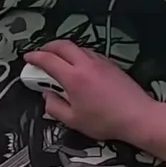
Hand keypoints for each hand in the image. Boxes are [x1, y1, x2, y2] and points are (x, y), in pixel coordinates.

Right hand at [24, 40, 159, 141]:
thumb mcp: (74, 121)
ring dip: (64, 49)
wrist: (137, 116)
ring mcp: (100, 62)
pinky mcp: (111, 64)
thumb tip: (47, 97)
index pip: (48, 60)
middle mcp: (86, 64)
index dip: (34, 57)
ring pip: (77, 47)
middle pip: (62, 45)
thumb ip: (55, 107)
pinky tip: (78, 65)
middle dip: (48, 46)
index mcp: (73, 77)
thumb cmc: (106, 121)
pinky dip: (78, 54)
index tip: (28, 58)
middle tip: (40, 53)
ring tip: (58, 59)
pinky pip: (89, 52)